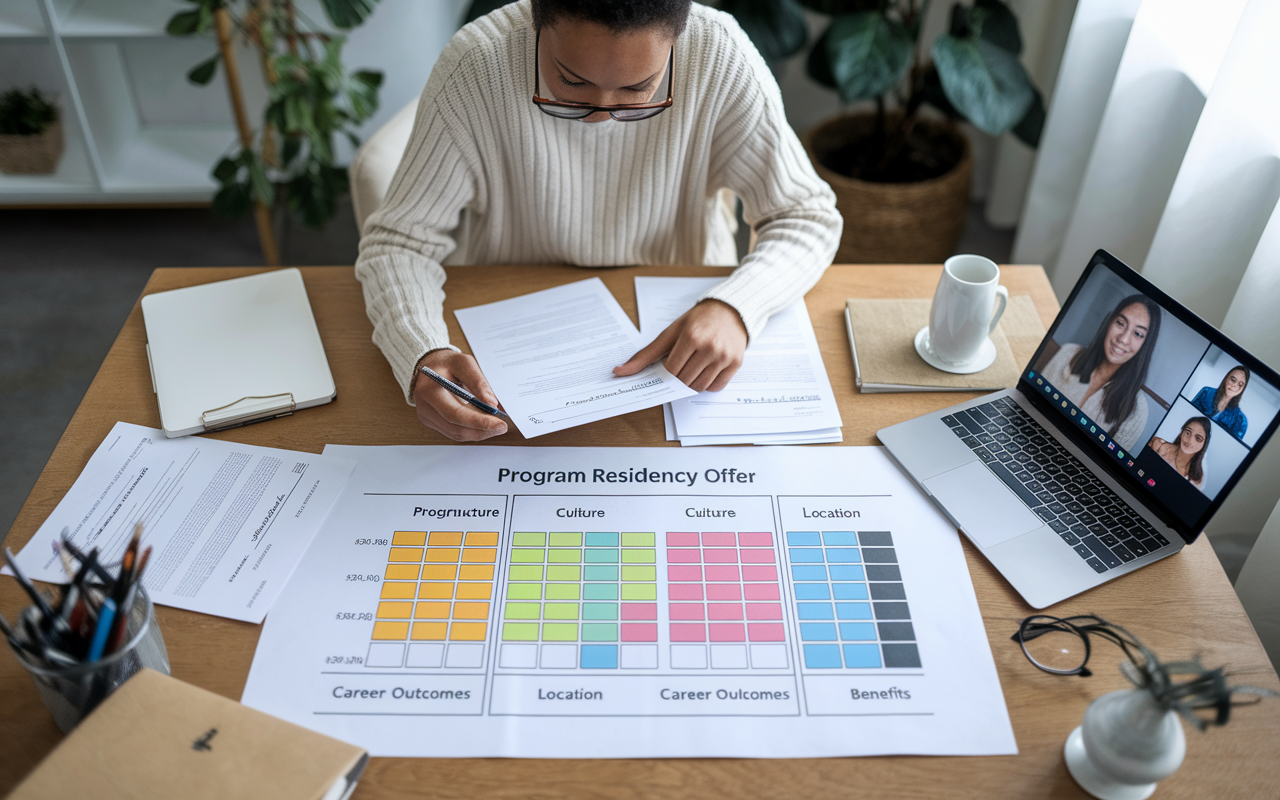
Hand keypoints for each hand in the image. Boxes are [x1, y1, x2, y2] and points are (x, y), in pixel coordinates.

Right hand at [412, 350, 507, 440]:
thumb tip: (491, 403)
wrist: (428, 365)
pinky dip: (471, 430)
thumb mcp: (463, 363)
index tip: (499, 423)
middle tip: (501, 426)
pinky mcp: (432, 422)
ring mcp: (427, 417)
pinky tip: (483, 425)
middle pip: (456, 428)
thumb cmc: (445, 363)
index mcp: (429, 391)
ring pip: (456, 434)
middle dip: (482, 429)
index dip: (479, 422)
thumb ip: (478, 381)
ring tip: (495, 425)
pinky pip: (454, 432)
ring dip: (478, 432)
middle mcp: (424, 407)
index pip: (455, 414)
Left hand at [614, 299, 747, 391]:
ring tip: (692, 367)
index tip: (669, 364)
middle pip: (685, 380)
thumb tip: (619, 371)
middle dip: (678, 378)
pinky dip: (707, 385)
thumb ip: (646, 354)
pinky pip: (716, 387)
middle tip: (682, 364)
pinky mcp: (736, 363)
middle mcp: (709, 347)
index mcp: (691, 337)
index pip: (671, 370)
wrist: (731, 310)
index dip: (667, 372)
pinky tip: (705, 371)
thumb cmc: (698, 321)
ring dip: (692, 383)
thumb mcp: (671, 332)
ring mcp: (724, 356)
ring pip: (700, 386)